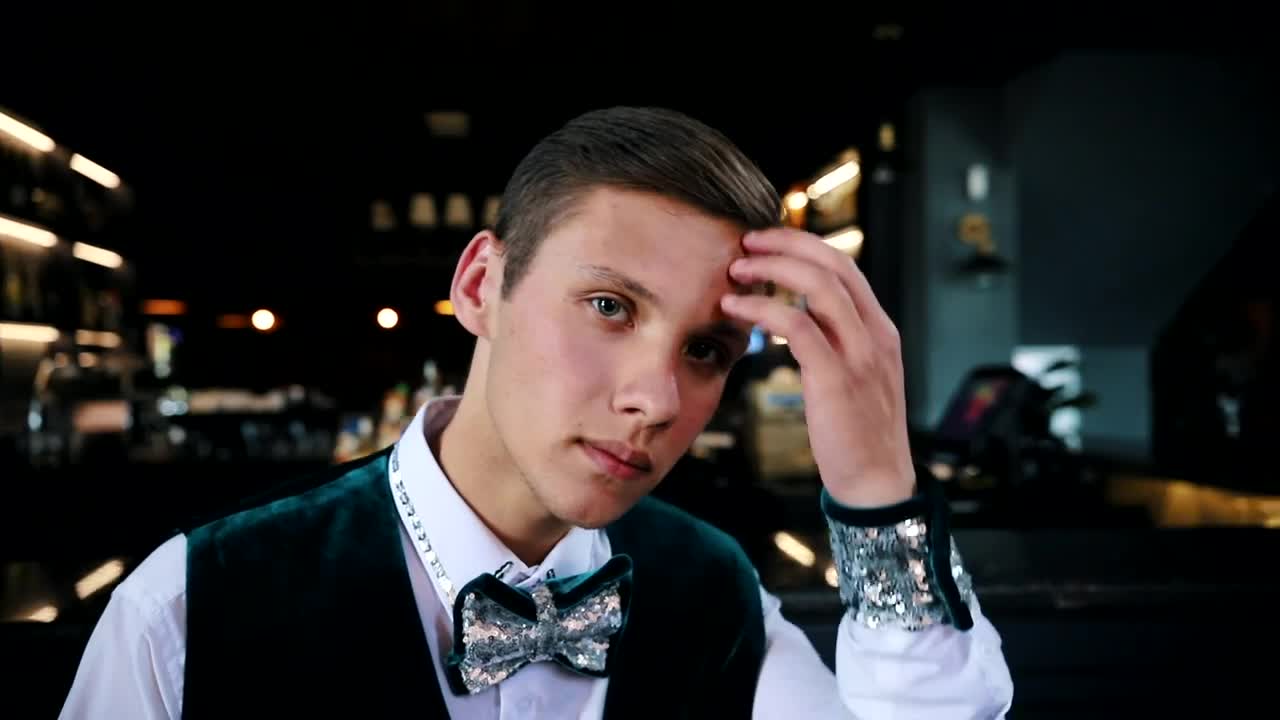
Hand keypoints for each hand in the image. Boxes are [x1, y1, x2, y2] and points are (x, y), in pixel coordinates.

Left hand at [720, 228, 915, 507]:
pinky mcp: (836, 378)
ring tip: (736, 271)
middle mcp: (876, 333)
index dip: (803, 245)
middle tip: (746, 242)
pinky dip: (763, 308)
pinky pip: (798, 326)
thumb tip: (800, 316)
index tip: (767, 243)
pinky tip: (736, 308)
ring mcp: (860, 354)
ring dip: (771, 269)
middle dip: (786, 243)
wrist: (877, 483)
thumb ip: (837, 341)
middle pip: (833, 263)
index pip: (845, 265)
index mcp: (881, 329)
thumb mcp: (856, 376)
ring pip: (818, 286)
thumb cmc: (858, 433)